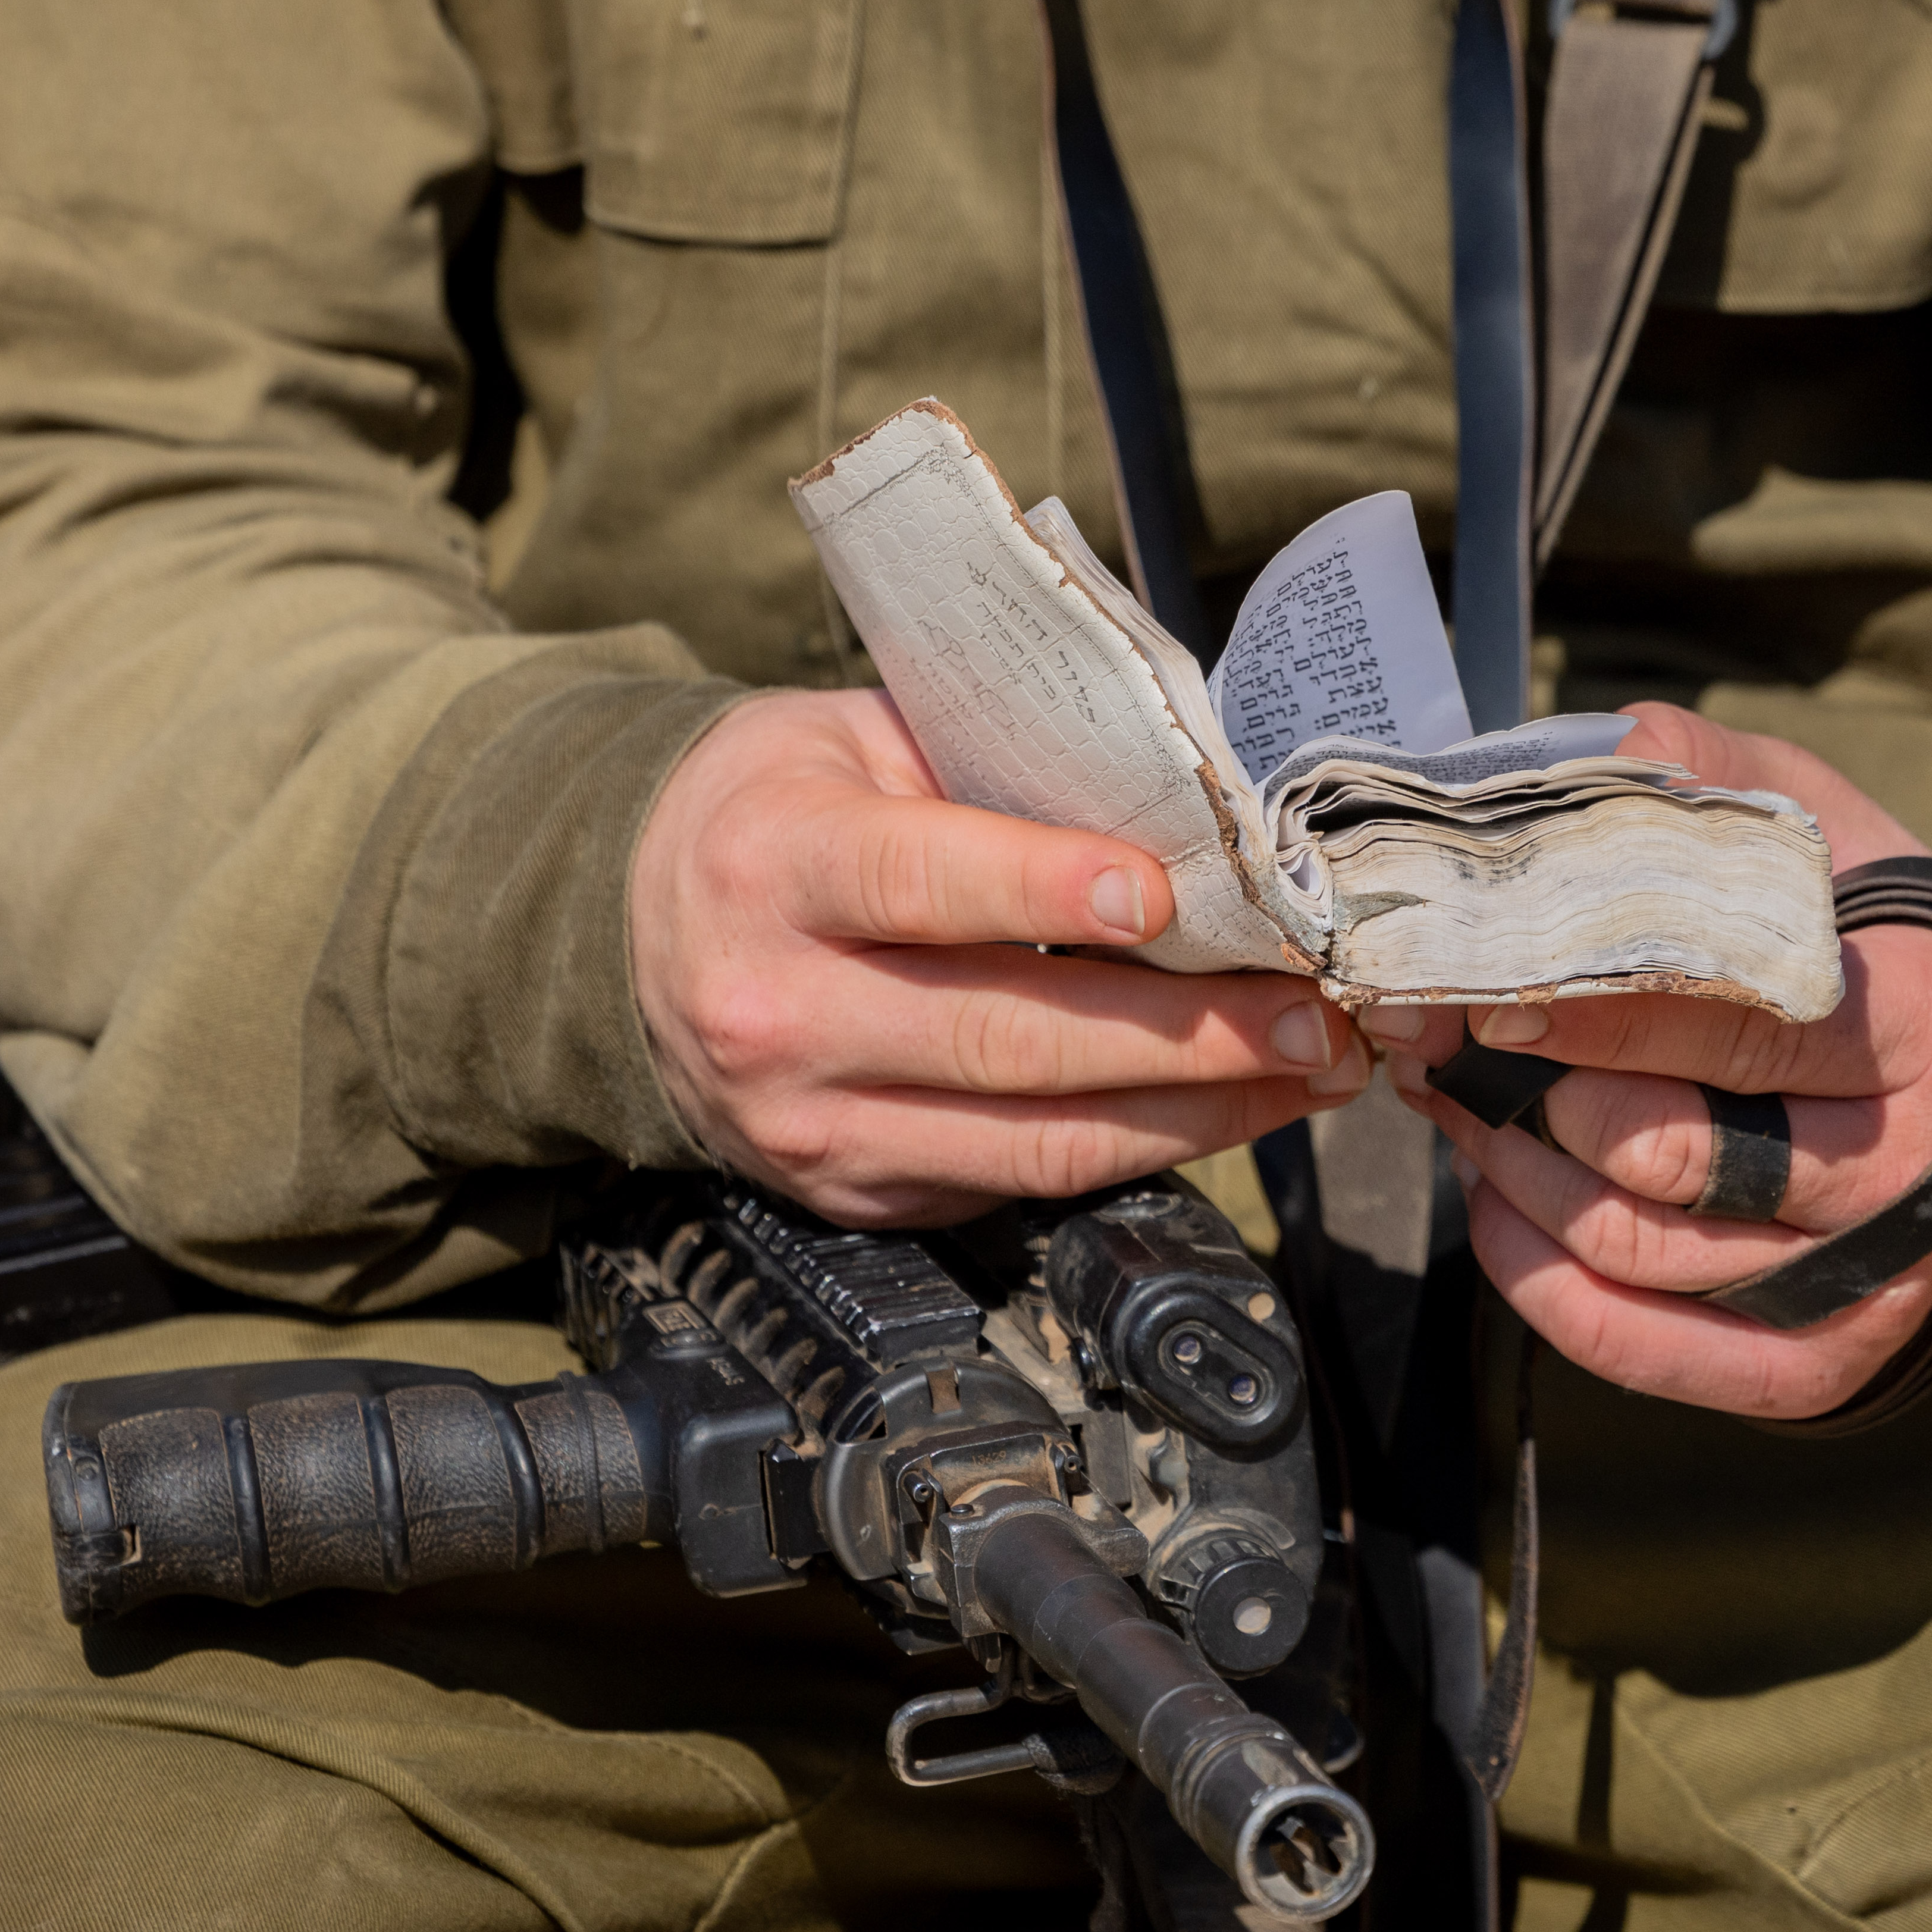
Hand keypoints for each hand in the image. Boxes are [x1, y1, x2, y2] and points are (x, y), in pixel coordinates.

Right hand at [630, 690, 1364, 1226]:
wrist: (625, 929)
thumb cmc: (777, 811)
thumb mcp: (856, 742)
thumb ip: (999, 767)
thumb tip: (1188, 807)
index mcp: (772, 861)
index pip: (917, 882)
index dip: (1042, 889)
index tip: (1160, 896)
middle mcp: (777, 1006)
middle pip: (1003, 1034)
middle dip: (1181, 1031)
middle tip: (1307, 1009)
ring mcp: (808, 1119)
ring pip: (1030, 1138)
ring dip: (1192, 1109)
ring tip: (1303, 1069)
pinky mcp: (848, 1189)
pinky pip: (1016, 1184)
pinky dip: (1136, 1151)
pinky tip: (1222, 1112)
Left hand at [1381, 707, 1931, 1420]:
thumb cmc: (1882, 940)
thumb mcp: (1824, 828)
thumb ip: (1702, 782)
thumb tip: (1572, 768)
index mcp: (1931, 1020)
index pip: (1740, 1026)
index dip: (1597, 1013)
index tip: (1487, 985)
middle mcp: (1917, 1171)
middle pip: (1671, 1153)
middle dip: (1521, 1093)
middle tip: (1438, 1037)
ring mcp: (1874, 1285)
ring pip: (1637, 1251)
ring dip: (1510, 1178)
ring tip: (1453, 1102)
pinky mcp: (1825, 1368)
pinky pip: (1642, 1350)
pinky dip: (1538, 1284)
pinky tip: (1494, 1206)